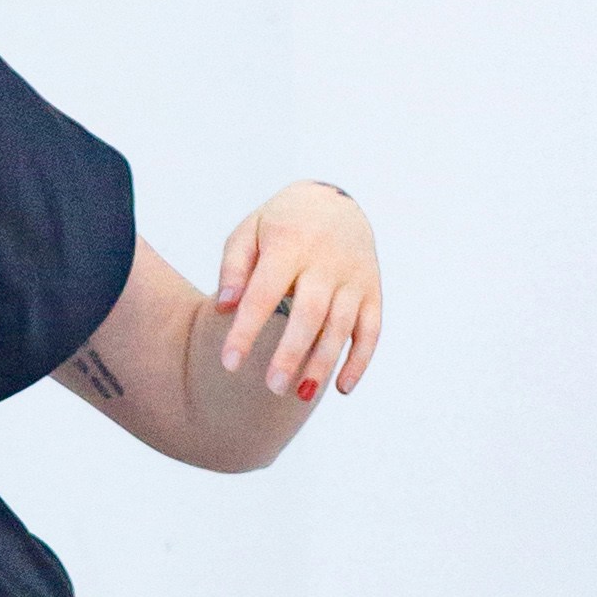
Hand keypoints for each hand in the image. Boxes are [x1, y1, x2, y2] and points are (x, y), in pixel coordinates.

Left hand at [212, 180, 377, 402]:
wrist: (334, 203)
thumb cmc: (279, 225)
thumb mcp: (248, 232)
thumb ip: (233, 268)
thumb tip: (224, 307)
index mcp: (290, 243)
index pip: (264, 292)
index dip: (246, 330)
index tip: (229, 363)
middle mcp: (327, 260)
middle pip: (310, 313)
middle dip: (291, 353)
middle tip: (272, 387)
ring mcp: (354, 277)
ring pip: (341, 325)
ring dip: (323, 363)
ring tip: (299, 394)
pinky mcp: (373, 290)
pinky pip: (372, 330)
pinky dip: (359, 361)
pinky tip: (340, 388)